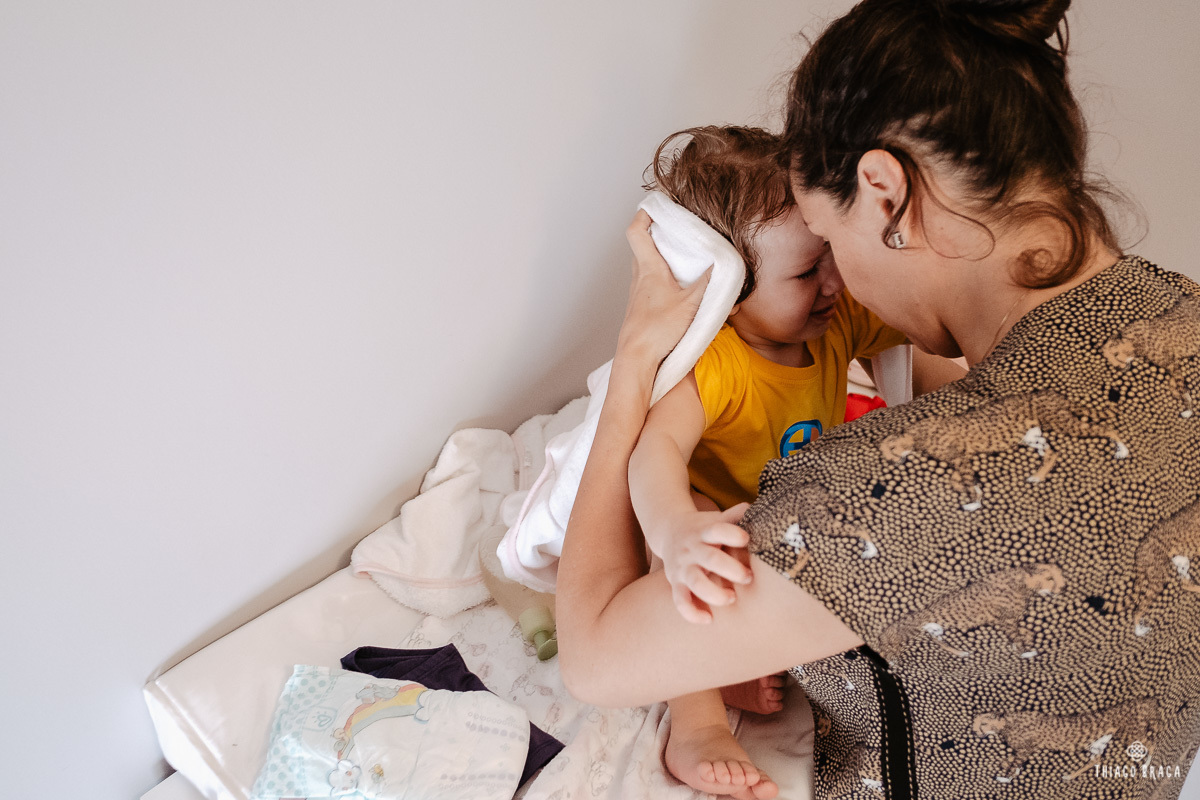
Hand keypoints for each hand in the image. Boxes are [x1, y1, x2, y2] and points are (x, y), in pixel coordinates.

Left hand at [616, 210, 710, 369]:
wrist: (636, 360)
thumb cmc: (658, 332)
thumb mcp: (691, 305)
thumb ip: (708, 284)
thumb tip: (724, 265)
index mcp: (648, 270)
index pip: (636, 231)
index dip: (644, 214)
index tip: (658, 205)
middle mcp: (639, 278)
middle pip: (641, 246)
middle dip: (656, 233)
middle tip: (676, 228)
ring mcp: (637, 294)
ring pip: (645, 266)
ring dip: (659, 257)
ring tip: (681, 256)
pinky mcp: (641, 308)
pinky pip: (649, 284)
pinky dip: (661, 277)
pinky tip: (677, 287)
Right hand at [654, 504, 752, 623]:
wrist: (668, 530)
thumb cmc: (702, 528)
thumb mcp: (715, 519)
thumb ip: (734, 516)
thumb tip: (754, 508)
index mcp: (704, 531)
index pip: (717, 530)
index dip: (732, 534)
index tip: (746, 539)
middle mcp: (692, 549)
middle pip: (710, 559)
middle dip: (731, 569)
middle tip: (748, 577)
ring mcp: (682, 567)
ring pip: (695, 582)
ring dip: (714, 593)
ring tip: (731, 598)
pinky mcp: (675, 583)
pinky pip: (680, 601)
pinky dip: (692, 613)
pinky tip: (708, 620)